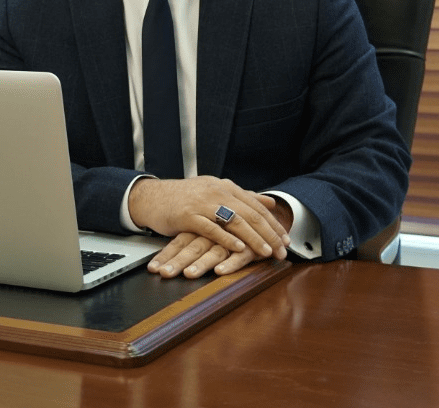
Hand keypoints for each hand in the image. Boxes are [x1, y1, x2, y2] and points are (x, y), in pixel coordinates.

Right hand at [128, 175, 289, 261]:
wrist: (152, 197)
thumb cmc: (184, 198)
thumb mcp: (215, 192)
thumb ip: (243, 197)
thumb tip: (269, 202)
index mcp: (225, 187)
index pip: (256, 206)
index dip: (272, 223)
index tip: (286, 239)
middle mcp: (217, 192)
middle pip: (249, 213)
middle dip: (268, 233)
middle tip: (282, 250)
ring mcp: (203, 203)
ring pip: (234, 220)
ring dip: (253, 238)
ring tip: (266, 251)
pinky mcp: (188, 215)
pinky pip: (212, 228)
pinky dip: (227, 238)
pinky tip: (238, 248)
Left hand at [148, 232, 259, 278]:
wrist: (263, 219)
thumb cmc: (232, 228)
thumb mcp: (209, 232)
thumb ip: (188, 241)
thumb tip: (162, 260)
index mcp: (203, 227)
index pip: (181, 241)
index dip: (167, 255)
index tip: (153, 269)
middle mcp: (215, 233)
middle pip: (193, 247)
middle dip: (178, 261)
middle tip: (165, 273)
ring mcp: (232, 240)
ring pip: (214, 252)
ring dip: (200, 264)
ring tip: (188, 275)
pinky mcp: (250, 247)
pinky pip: (240, 256)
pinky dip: (230, 263)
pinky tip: (220, 271)